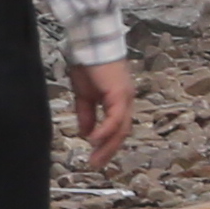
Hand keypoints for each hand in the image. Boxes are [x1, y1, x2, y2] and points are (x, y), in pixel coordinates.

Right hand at [68, 56, 136, 171]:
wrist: (90, 44)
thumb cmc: (87, 65)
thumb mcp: (84, 95)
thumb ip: (87, 114)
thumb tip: (86, 133)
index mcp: (117, 101)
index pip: (116, 128)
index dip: (107, 144)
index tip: (96, 157)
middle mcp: (125, 101)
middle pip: (121, 132)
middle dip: (108, 150)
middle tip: (96, 164)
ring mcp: (124, 98)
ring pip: (121, 128)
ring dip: (108, 145)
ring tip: (96, 158)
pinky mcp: (119, 94)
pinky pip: (115, 118)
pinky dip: (105, 130)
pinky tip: (94, 140)